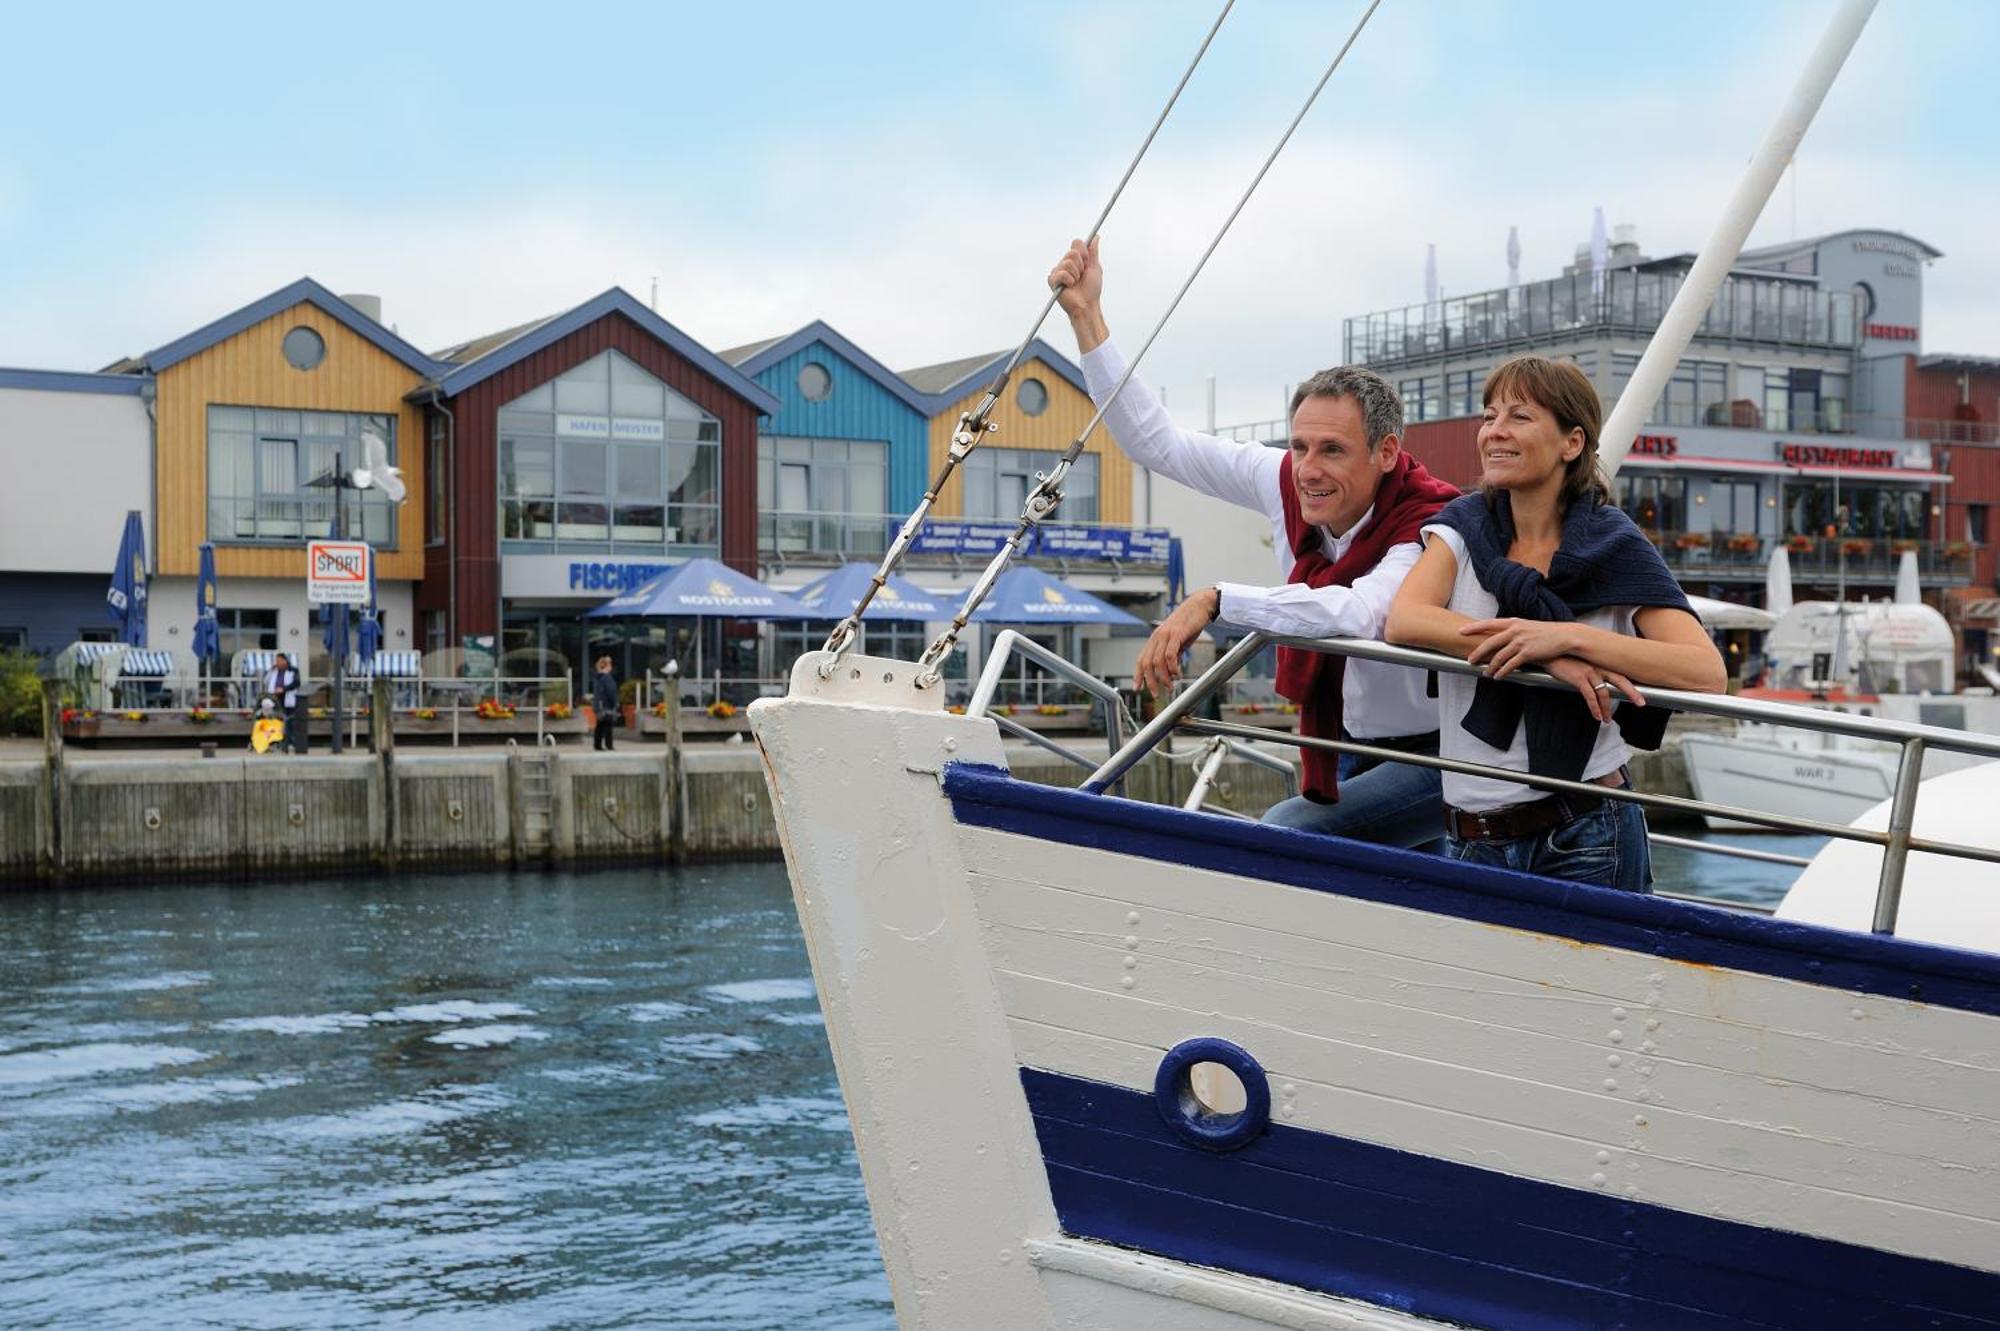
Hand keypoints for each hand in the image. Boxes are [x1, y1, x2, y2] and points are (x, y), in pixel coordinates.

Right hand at [1048, 236, 1103, 319]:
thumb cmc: (1091, 289)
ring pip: (1067, 262)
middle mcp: (1065, 263)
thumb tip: (1095, 237)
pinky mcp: (1052, 280)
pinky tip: (1069, 287)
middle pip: (1072, 252)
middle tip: (1081, 276)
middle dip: (1081, 265)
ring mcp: (1058, 271)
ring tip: (1076, 283)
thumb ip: (1093, 252)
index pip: (1076, 243)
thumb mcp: (1095, 267)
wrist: (1087, 305)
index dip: (1084, 252)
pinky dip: (1069, 280)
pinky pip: (1062, 273)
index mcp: (1075, 259)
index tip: (1087, 263)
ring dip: (1076, 274)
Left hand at [1134, 588, 1218, 699]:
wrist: (1199, 605)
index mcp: (1155, 640)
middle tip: (1156, 694)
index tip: (1137, 688)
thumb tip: (1170, 673)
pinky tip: (1177, 674)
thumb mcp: (1178, 642)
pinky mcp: (1177, 634)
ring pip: (1158, 661)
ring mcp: (1166, 635)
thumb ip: (1172, 655)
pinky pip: (1170, 654)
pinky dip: (1172, 667)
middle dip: (1150, 681)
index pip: (1141, 660)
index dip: (1138, 675)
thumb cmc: (1189, 624)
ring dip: (1163, 677)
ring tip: (1170, 687)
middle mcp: (1157, 637)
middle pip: (1147, 663)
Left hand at [1462, 617, 1579, 678]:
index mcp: (1513, 622)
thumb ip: (1513, 629)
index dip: (1473, 627)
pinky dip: (1502, 672)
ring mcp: (1521, 641)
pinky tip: (1498, 677)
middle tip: (1469, 661)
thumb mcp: (1527, 626)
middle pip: (1489, 642)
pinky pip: (1510, 665)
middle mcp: (1515, 630)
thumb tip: (1500, 634)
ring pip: (1499, 656)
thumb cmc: (1545, 632)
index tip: (1460, 631)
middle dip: (1478, 653)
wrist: (1565, 636)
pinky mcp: (1528, 653)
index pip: (1488, 623)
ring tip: (1485, 674)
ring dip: (1490, 667)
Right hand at [1543, 656, 1644, 724]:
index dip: (1631, 683)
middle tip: (1641, 703)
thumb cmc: (1564, 657)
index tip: (1639, 692)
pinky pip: (1590, 696)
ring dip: (1607, 709)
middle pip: (1620, 680)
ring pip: (1604, 693)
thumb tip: (1598, 681)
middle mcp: (1599, 666)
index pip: (1621, 673)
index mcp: (1601, 662)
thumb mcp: (1582, 661)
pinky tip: (1597, 716)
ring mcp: (1590, 671)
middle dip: (1632, 693)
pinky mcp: (1579, 678)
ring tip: (1607, 720)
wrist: (1548, 651)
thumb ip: (1593, 669)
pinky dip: (1595, 708)